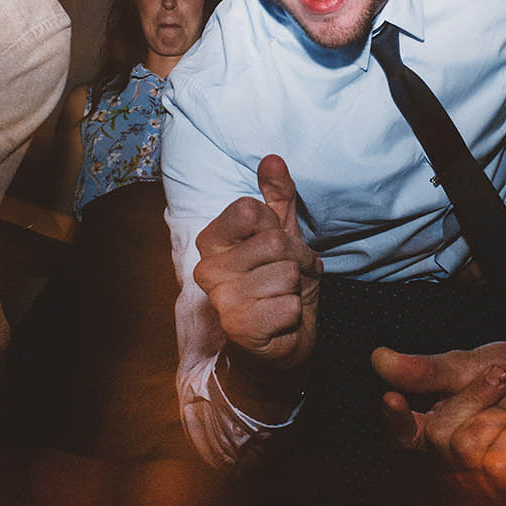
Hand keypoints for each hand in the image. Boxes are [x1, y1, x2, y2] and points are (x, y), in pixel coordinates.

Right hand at [193, 155, 320, 418]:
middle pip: (275, 242)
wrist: (276, 348)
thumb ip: (277, 197)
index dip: (277, 230)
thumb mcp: (281, 237)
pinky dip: (295, 314)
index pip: (250, 210)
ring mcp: (221, 299)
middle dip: (296, 262)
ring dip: (297, 289)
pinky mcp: (240, 327)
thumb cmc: (276, 288)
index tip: (274, 250)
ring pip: (286, 273)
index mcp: (212, 241)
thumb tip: (273, 158)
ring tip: (282, 301)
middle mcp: (208, 269)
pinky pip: (289, 304)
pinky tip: (279, 323)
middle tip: (286, 281)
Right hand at [371, 331, 505, 504]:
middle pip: (439, 438)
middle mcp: (464, 462)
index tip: (391, 399)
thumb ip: (426, 370)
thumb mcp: (466, 364)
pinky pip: (499, 469)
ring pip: (467, 451)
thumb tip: (378, 360)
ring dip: (493, 416)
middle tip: (498, 377)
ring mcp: (495, 480)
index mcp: (444, 433)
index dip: (395, 422)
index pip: (407, 438)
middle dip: (468, 400)